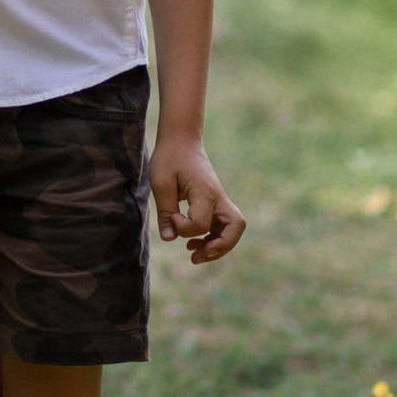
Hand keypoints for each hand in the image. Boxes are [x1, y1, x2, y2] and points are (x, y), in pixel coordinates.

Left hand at [149, 132, 246, 264]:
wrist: (181, 140)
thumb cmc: (170, 157)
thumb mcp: (161, 183)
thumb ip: (165, 212)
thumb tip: (169, 239)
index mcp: (205, 192)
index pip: (200, 224)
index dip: (183, 227)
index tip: (171, 215)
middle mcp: (218, 197)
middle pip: (235, 227)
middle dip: (220, 246)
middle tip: (196, 254)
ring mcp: (219, 200)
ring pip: (232, 229)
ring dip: (217, 246)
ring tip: (194, 256)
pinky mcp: (214, 203)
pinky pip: (222, 226)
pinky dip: (213, 238)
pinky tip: (194, 243)